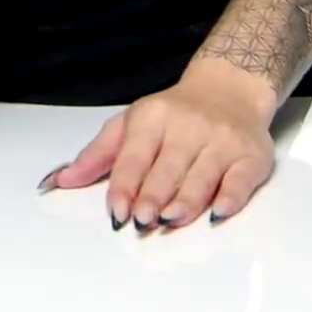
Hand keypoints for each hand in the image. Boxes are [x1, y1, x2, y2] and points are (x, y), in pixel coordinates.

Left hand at [37, 59, 277, 229]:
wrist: (228, 90)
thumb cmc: (172, 117)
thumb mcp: (129, 125)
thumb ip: (97, 155)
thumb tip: (59, 181)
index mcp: (152, 117)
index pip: (134, 154)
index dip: (125, 184)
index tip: (116, 212)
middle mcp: (187, 126)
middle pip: (168, 166)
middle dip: (153, 194)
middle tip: (141, 220)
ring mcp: (221, 141)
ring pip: (201, 175)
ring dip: (185, 199)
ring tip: (169, 219)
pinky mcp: (251, 156)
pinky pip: (241, 179)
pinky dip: (230, 197)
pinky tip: (217, 213)